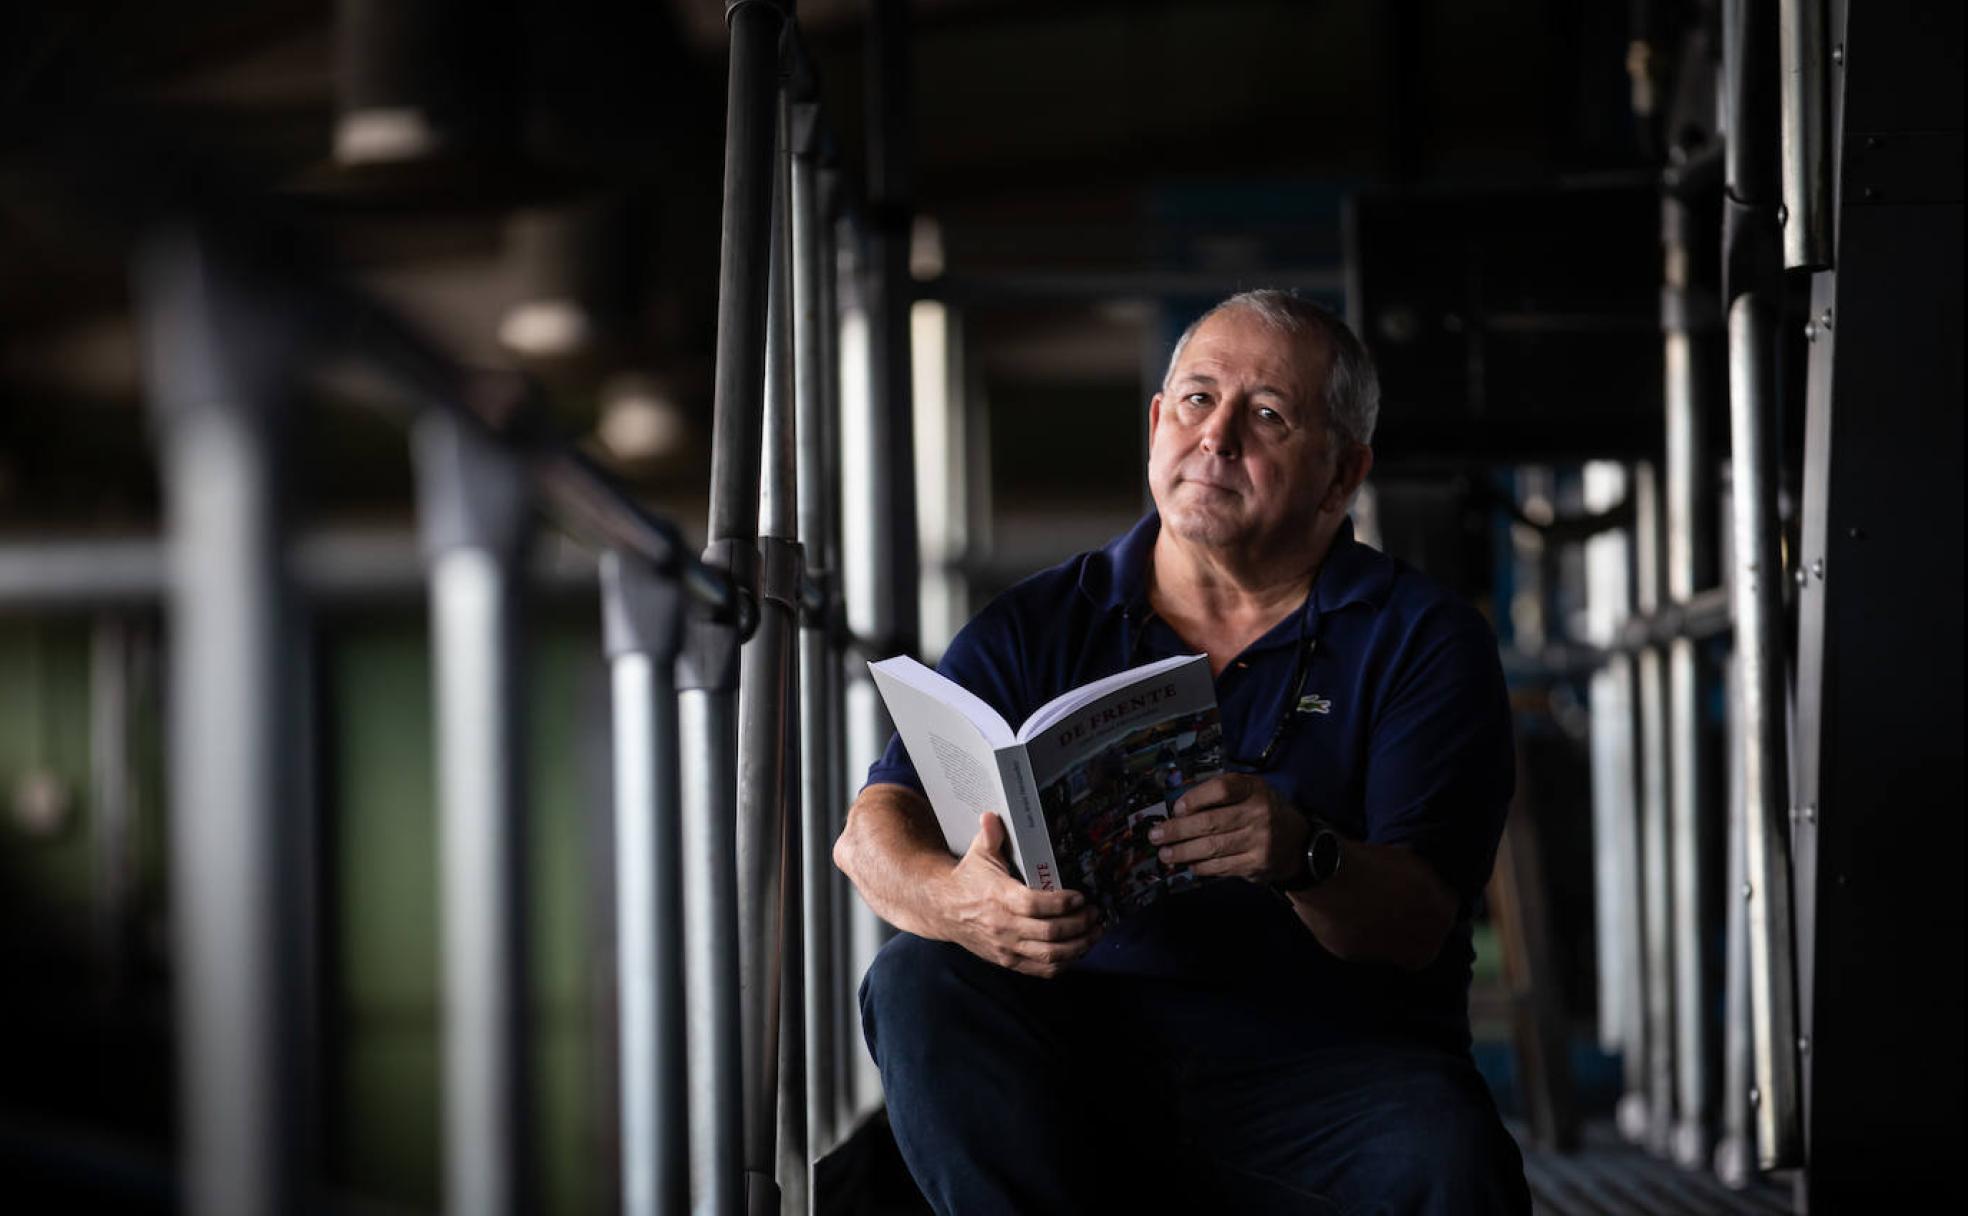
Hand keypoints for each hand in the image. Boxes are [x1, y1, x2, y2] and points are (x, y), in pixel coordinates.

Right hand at [934, 811, 1102, 976]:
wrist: (943, 909)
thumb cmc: (968, 878)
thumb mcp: (978, 853)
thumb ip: (990, 835)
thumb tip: (992, 815)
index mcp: (999, 897)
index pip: (1035, 905)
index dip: (1061, 903)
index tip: (1081, 896)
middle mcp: (1004, 926)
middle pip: (1049, 933)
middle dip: (1079, 924)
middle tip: (1095, 913)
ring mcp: (1006, 947)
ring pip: (1049, 955)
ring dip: (1078, 946)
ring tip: (1095, 932)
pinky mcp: (1007, 961)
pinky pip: (1041, 970)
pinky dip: (1063, 963)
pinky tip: (1077, 950)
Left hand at [1149, 773, 1309, 883]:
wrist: (1298, 842)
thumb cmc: (1263, 810)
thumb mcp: (1250, 792)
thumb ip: (1220, 795)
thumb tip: (1179, 809)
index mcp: (1254, 789)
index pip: (1221, 789)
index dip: (1195, 798)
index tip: (1176, 808)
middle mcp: (1259, 813)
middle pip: (1211, 822)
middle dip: (1178, 830)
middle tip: (1155, 835)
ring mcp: (1259, 841)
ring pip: (1212, 848)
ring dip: (1183, 852)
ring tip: (1165, 853)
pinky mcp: (1256, 864)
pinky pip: (1221, 866)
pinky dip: (1200, 866)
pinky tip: (1188, 864)